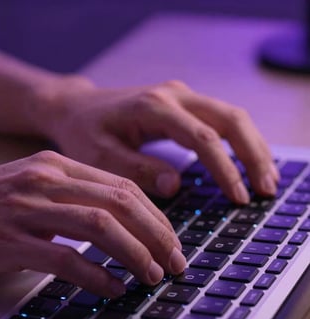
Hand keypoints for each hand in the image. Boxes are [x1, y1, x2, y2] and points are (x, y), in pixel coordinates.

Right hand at [0, 151, 184, 296]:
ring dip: (135, 254)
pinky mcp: (8, 241)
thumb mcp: (32, 188)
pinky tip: (113, 289)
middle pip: (120, 203)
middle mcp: (44, 180)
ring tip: (153, 276)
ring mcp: (25, 208)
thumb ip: (73, 198)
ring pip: (100, 227)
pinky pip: (66, 258)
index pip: (121, 187)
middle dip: (157, 235)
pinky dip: (97, 276)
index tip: (171, 240)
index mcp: (54, 165)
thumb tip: (119, 225)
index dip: (155, 216)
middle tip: (175, 262)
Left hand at [36, 79, 278, 202]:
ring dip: (253, 147)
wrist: (76, 109)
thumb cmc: (83, 133)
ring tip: (267, 179)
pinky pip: (220, 119)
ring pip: (231, 116)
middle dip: (252, 155)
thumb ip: (136, 170)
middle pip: (230, 119)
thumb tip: (175, 185)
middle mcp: (173, 95)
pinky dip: (239, 141)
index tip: (238, 197)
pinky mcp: (182, 104)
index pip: (202, 138)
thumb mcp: (99, 156)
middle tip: (266, 189)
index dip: (225, 169)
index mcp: (153, 107)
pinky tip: (248, 161)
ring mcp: (180, 96)